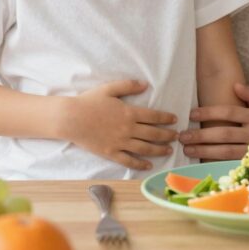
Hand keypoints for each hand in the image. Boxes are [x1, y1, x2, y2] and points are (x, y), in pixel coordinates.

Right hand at [60, 79, 178, 170]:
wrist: (70, 119)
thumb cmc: (89, 102)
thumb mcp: (109, 89)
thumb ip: (128, 86)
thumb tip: (146, 84)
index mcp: (129, 112)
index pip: (154, 116)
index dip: (166, 118)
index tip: (175, 120)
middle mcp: (128, 129)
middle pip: (153, 134)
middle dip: (168, 135)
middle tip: (177, 136)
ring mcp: (120, 142)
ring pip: (145, 148)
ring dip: (159, 149)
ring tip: (169, 150)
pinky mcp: (111, 153)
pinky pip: (129, 160)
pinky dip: (140, 164)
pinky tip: (149, 165)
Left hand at [179, 83, 248, 160]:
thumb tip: (235, 84)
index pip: (230, 112)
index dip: (210, 112)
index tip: (192, 114)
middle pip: (224, 134)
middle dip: (201, 135)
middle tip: (182, 136)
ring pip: (226, 152)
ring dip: (204, 151)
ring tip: (187, 149)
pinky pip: (231, 164)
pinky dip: (215, 163)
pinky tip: (201, 162)